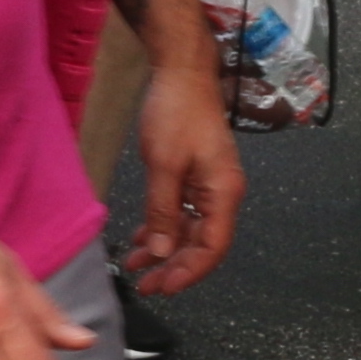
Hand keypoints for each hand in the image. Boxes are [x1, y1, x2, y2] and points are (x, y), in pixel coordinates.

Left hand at [125, 54, 244, 297]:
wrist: (181, 71)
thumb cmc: (177, 112)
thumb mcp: (164, 165)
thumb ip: (163, 212)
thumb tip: (162, 254)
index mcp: (224, 193)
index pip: (213, 248)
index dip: (189, 272)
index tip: (163, 288)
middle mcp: (222, 193)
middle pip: (202, 244)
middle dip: (174, 267)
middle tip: (145, 286)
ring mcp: (209, 185)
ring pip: (189, 231)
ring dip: (164, 250)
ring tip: (136, 268)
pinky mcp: (194, 176)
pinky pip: (181, 212)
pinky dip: (162, 227)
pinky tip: (141, 239)